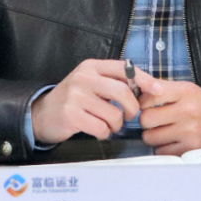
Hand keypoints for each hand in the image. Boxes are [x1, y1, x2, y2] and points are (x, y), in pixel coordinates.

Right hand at [31, 59, 157, 143]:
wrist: (42, 114)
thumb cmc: (74, 99)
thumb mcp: (91, 82)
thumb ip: (114, 82)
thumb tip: (148, 87)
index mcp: (91, 67)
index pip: (124, 69)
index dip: (144, 79)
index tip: (158, 89)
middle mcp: (83, 78)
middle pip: (122, 92)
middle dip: (132, 108)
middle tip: (129, 116)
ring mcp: (75, 96)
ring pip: (114, 114)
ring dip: (116, 125)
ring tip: (108, 125)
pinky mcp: (71, 115)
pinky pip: (101, 128)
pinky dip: (105, 133)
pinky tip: (98, 130)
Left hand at [139, 81, 200, 155]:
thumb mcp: (186, 89)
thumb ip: (162, 87)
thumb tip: (136, 89)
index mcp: (185, 92)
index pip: (150, 96)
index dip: (142, 102)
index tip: (146, 105)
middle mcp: (187, 111)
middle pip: (146, 119)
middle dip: (147, 121)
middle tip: (155, 120)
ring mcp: (189, 132)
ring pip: (150, 137)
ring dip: (153, 135)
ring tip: (164, 131)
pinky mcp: (189, 150)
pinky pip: (160, 151)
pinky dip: (163, 148)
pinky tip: (172, 141)